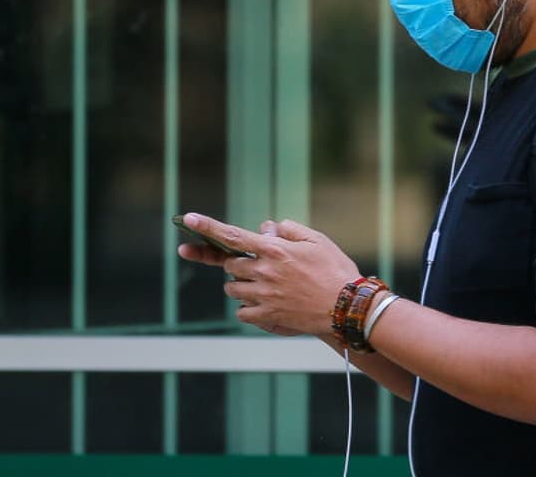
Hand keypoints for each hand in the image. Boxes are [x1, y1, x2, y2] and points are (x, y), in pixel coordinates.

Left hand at [176, 213, 359, 336]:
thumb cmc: (336, 270)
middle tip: (260, 266)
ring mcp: (264, 295)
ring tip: (266, 286)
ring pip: (233, 289)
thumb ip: (289, 230)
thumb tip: (267, 228)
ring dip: (241, 285)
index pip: (232, 235)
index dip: (207, 226)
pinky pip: (242, 312)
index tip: (187, 219)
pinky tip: (267, 304)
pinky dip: (248, 308)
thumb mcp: (317, 240)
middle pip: (231, 265)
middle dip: (239, 264)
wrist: (347, 307)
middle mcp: (264, 271)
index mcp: (274, 249)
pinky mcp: (267, 315)